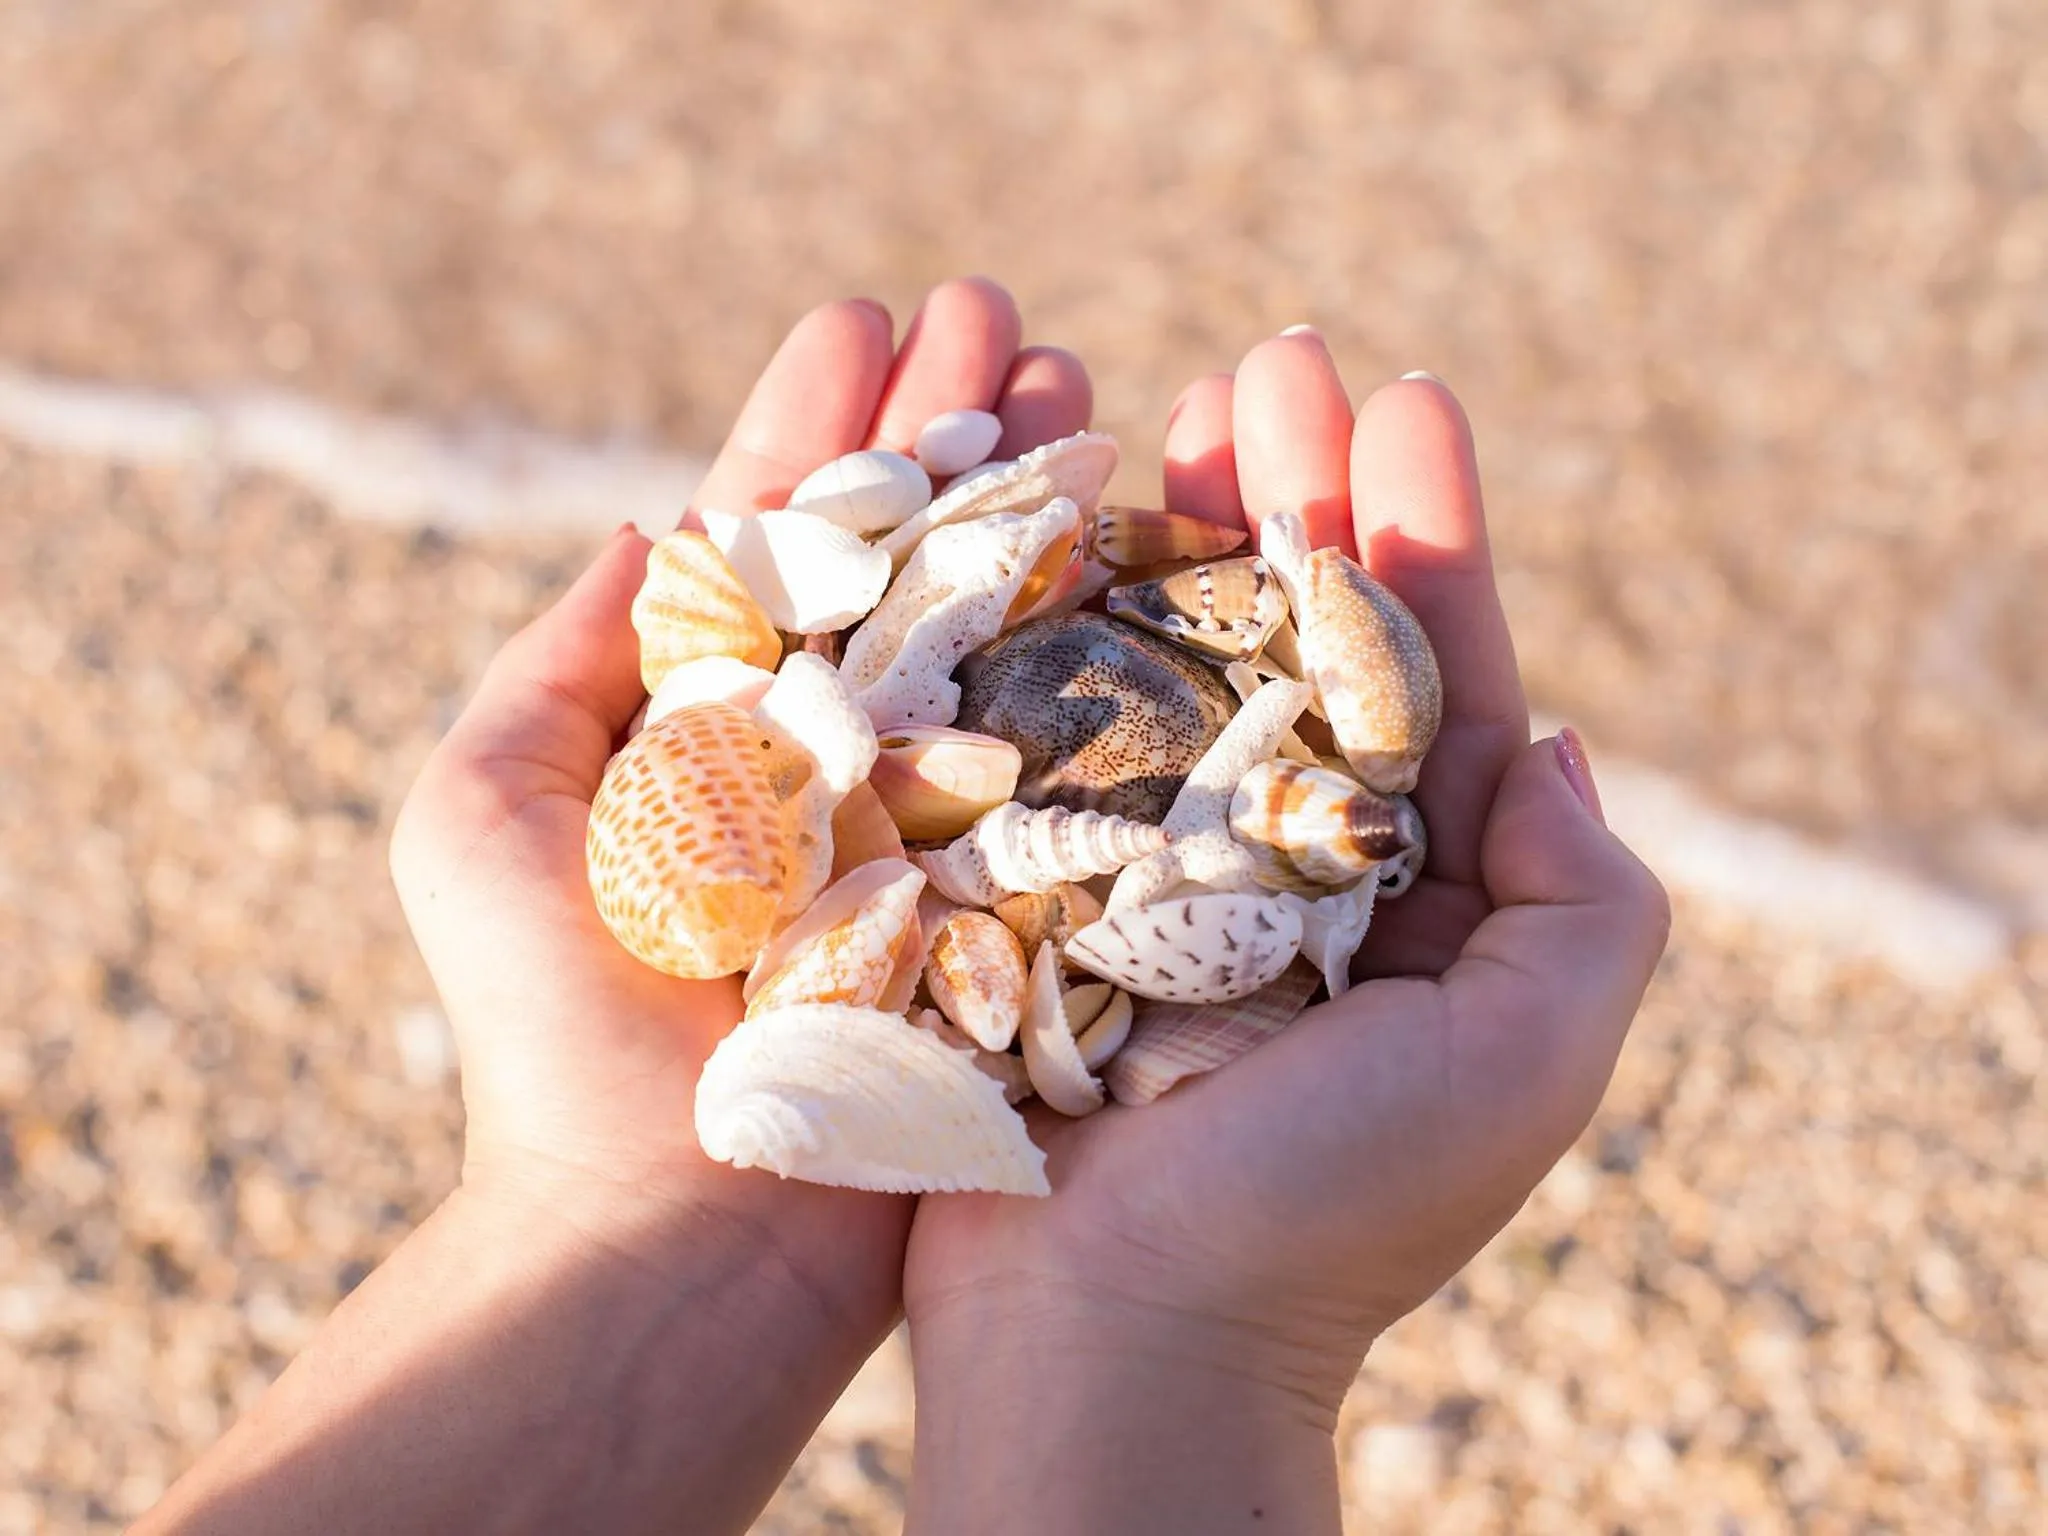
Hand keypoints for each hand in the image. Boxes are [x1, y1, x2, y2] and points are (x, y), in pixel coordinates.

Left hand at [390, 276, 1089, 1272]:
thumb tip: (634, 529)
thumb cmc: (553, 1033)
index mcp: (713, 722)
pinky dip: (1108, 638)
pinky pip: (1072, 748)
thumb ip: (553, 665)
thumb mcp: (484, 812)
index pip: (776, 538)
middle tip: (1007, 317)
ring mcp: (933, 819)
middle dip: (952, 431)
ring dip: (1040, 498)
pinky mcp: (1014, 895)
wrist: (672, 1235)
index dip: (822, 423)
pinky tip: (1155, 540)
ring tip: (1091, 380)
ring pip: (998, 626)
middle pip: (904, 558)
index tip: (871, 317)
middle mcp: (835, 754)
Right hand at [902, 337, 1669, 1531]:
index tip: (1405, 402)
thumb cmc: (1327, 1214)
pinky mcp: (1033, 897)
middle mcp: (1284, 869)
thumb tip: (1550, 741)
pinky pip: (1047, 741)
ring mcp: (1150, 876)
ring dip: (1170, 534)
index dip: (1423, 534)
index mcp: (1412, 895)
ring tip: (1165, 402)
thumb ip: (1584, 900)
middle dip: (1293, 497)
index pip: (1431, 677)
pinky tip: (1042, 530)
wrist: (1111, 1340)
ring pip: (1167, 668)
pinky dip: (1049, 634)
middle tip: (1274, 359)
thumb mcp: (1526, 1062)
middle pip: (1293, 642)